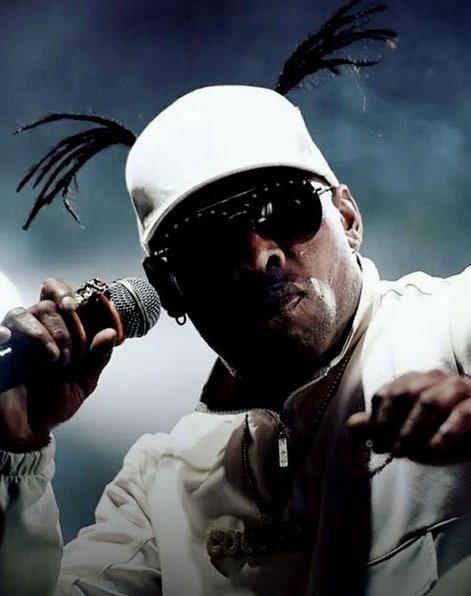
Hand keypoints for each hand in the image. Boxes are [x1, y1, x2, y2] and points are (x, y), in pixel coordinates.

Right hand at [0, 278, 115, 451]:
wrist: (29, 431)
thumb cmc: (54, 403)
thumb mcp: (83, 382)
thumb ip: (97, 358)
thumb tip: (110, 333)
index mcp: (56, 331)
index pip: (57, 295)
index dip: (65, 292)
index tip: (75, 306)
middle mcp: (33, 331)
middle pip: (45, 305)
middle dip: (63, 327)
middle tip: (69, 356)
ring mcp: (13, 342)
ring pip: (21, 314)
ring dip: (42, 333)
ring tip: (53, 359)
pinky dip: (2, 333)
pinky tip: (8, 339)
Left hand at [347, 370, 470, 464]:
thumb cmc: (443, 431)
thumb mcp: (409, 431)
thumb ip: (382, 426)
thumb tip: (352, 424)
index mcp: (416, 381)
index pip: (387, 393)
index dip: (377, 418)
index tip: (376, 443)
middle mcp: (436, 379)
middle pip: (405, 393)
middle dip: (391, 423)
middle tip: (388, 450)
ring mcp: (460, 389)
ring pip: (430, 401)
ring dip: (412, 429)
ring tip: (404, 453)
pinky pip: (462, 414)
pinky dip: (445, 433)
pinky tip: (434, 450)